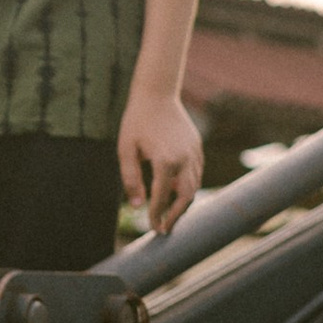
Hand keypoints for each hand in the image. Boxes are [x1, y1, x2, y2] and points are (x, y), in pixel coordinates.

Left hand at [118, 89, 203, 238]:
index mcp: (165, 161)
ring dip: (183, 203)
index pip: (161, 197)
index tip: (152, 229)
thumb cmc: (137, 121)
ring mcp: (194, 153)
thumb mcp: (126, 149)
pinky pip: (196, 173)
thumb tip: (138, 206)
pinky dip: (188, 186)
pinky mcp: (197, 148)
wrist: (157, 94)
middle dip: (176, 216)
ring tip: (169, 214)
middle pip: (185, 198)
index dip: (156, 216)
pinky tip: (175, 192)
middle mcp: (184, 159)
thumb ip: (131, 179)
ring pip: (194, 186)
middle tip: (164, 229)